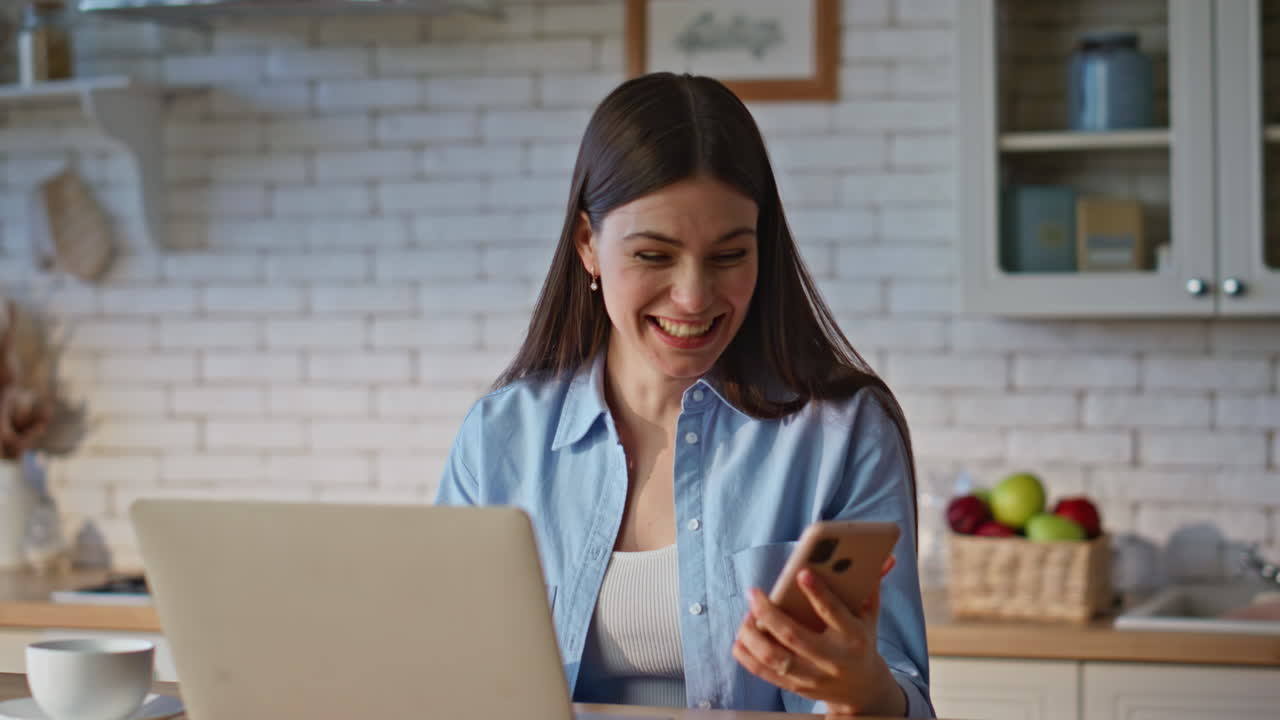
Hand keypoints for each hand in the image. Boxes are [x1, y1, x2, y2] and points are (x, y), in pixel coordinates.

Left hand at [732, 555, 905, 716]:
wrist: (863, 689)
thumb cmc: (861, 641)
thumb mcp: (870, 615)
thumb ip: (870, 585)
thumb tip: (883, 555)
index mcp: (854, 637)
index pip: (835, 614)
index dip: (819, 593)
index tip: (802, 572)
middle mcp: (833, 660)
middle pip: (795, 636)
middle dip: (769, 612)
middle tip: (754, 593)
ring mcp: (813, 676)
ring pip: (775, 658)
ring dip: (753, 635)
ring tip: (747, 615)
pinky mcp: (797, 688)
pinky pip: (765, 673)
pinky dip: (748, 655)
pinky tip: (740, 637)